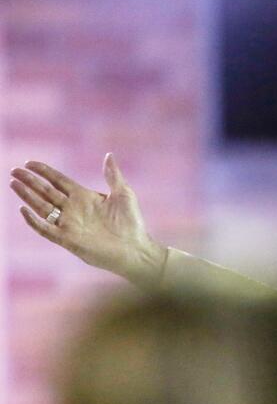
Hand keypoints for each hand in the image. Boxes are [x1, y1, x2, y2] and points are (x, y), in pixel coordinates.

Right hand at [9, 153, 165, 286]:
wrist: (136, 248)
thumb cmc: (132, 223)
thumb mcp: (124, 194)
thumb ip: (113, 175)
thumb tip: (108, 155)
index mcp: (83, 196)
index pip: (58, 180)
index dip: (44, 171)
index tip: (29, 162)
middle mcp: (73, 209)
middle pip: (45, 192)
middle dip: (29, 181)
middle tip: (14, 171)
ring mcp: (69, 224)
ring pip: (42, 207)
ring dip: (27, 196)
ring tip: (13, 184)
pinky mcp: (68, 239)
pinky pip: (46, 229)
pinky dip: (34, 221)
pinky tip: (24, 209)